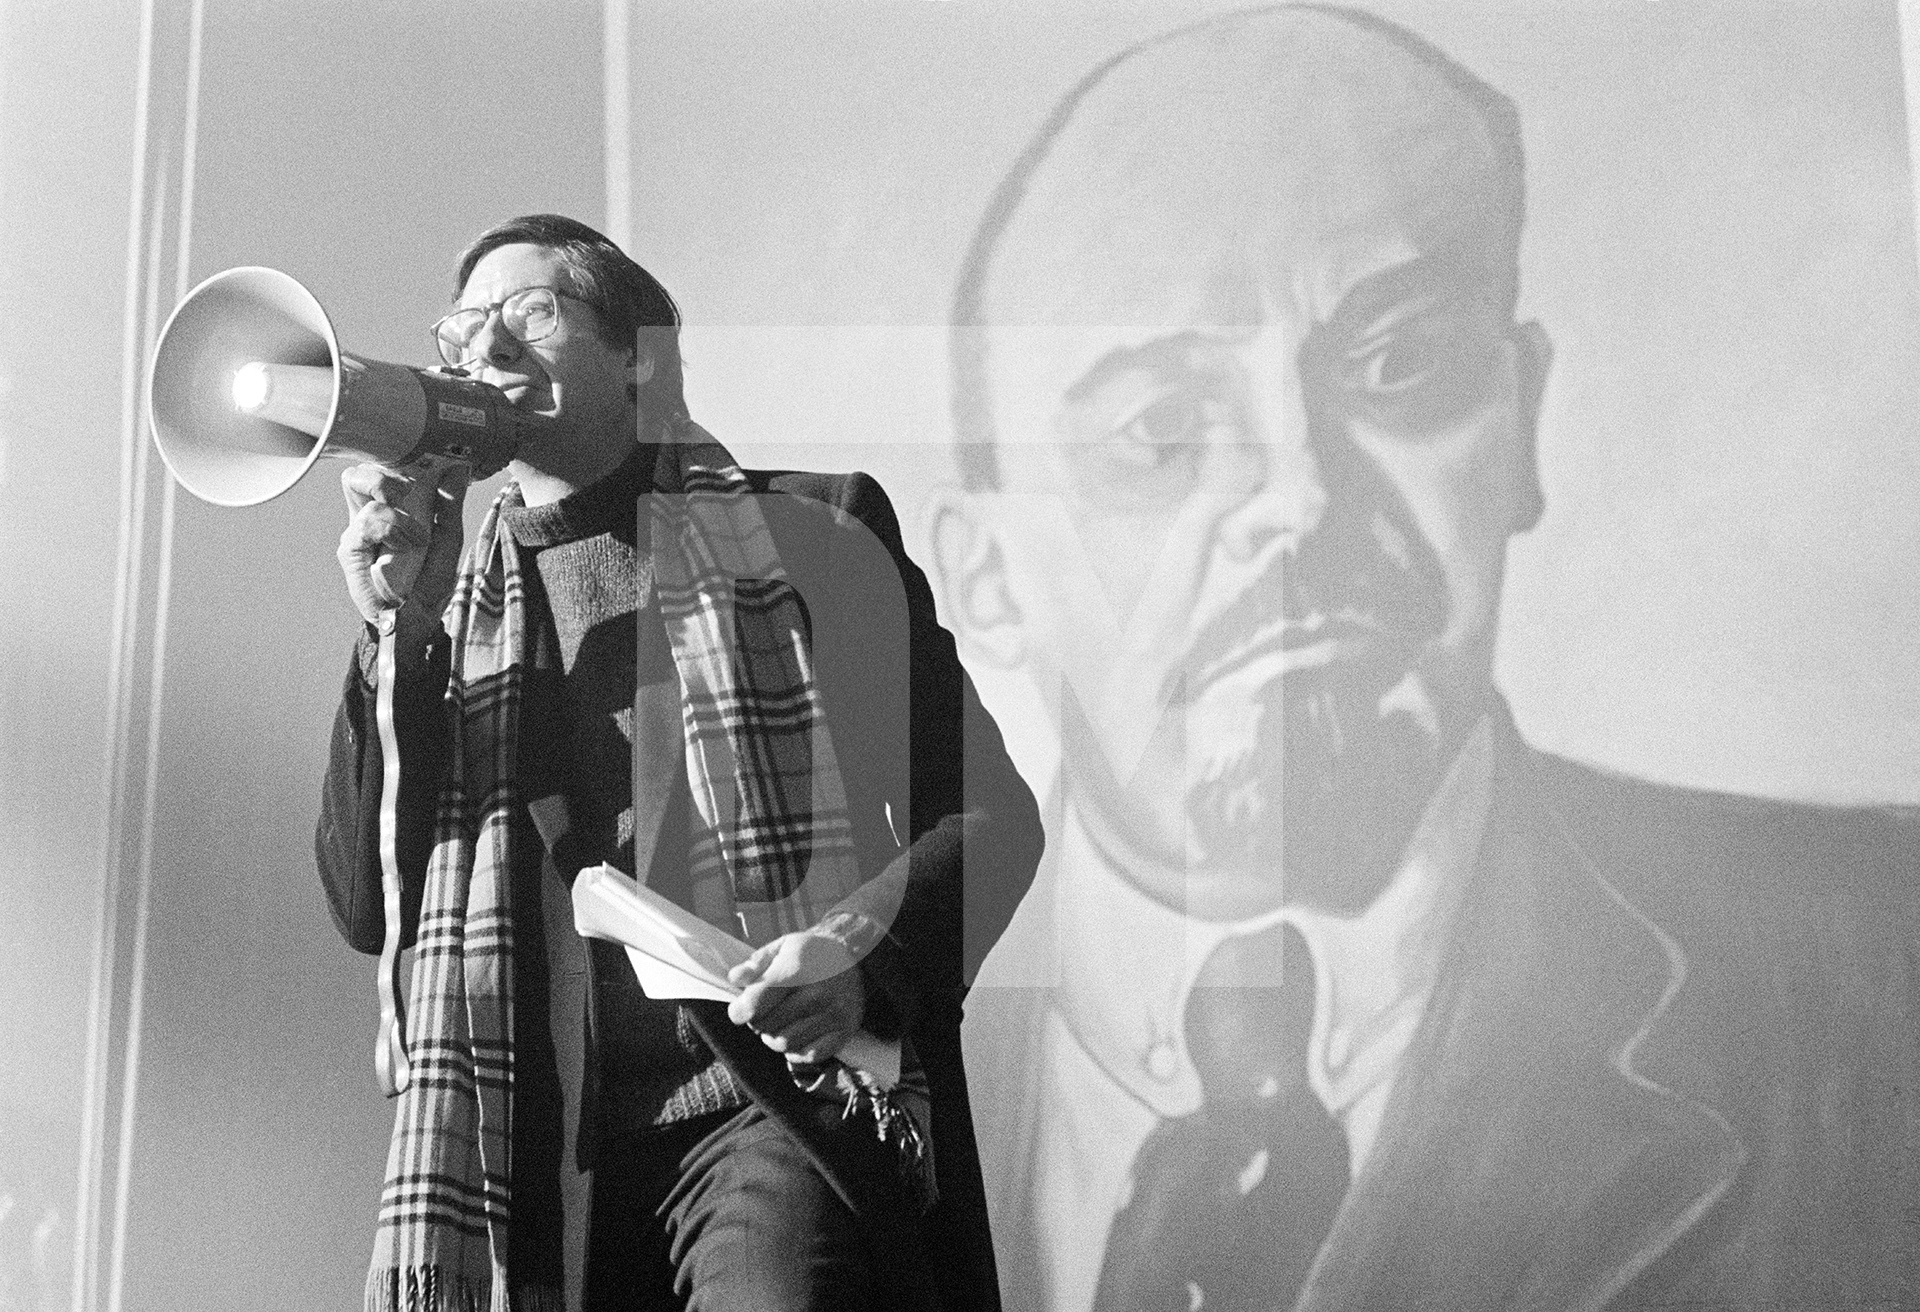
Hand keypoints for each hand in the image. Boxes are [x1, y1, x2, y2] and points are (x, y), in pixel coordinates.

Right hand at [337, 459, 468, 625]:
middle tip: (411, 491)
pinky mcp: (351, 551)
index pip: (378, 470)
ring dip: (397, 508)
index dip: (395, 459)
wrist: (417, 620)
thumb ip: (449, 504)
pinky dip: (392, 529)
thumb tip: (457, 468)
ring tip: (417, 536)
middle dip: (385, 473)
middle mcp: (367, 517)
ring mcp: (357, 532)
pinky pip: (365, 522)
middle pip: (357, 473)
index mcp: (389, 510)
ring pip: (359, 487)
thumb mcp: (448, 539)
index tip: (425, 463)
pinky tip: (407, 546)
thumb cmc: (427, 581)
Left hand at [726, 931, 865, 1064]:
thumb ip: (756, 964)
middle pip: (767, 1027)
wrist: (857, 957)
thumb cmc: (811, 953)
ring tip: (781, 1022)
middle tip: (765, 1012)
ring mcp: (833, 1015)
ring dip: (775, 1037)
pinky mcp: (844, 1031)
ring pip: (785, 1044)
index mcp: (798, 969)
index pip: (756, 1004)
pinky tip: (798, 1034)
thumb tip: (736, 979)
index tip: (739, 1009)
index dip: (740, 1010)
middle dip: (758, 1022)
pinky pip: (808, 1055)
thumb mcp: (783, 947)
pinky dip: (796, 1050)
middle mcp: (817, 994)